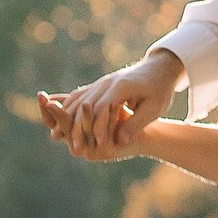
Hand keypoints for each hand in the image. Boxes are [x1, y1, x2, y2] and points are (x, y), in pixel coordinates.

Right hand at [38, 51, 179, 158]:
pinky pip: (79, 95)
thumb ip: (136, 124)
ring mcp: (100, 83)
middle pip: (84, 105)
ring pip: (77, 100)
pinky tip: (62, 121)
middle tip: (74, 148)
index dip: (99, 128)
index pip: (102, 109)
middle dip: (76, 127)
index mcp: (121, 87)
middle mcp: (106, 83)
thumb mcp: (155, 108)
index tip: (99, 146)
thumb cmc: (160, 90)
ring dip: (66, 118)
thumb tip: (120, 141)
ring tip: (58, 136)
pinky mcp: (98, 85)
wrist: (157, 69)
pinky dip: (68, 108)